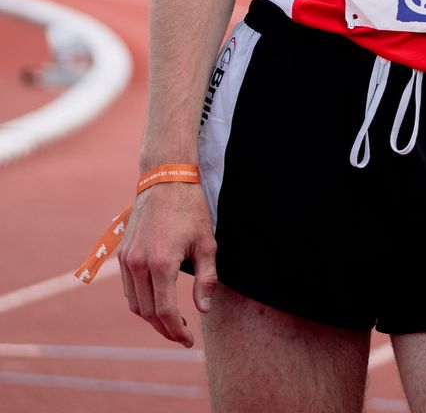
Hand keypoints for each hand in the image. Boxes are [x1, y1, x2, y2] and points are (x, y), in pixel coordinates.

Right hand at [117, 181, 217, 346]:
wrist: (165, 180)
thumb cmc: (191, 210)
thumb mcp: (207, 243)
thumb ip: (206, 279)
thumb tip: (203, 309)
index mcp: (162, 263)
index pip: (165, 311)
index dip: (177, 331)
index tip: (189, 341)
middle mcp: (138, 265)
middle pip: (147, 312)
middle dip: (164, 329)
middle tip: (182, 336)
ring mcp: (126, 260)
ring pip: (134, 304)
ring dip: (151, 318)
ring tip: (173, 322)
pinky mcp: (121, 256)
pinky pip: (128, 290)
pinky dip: (141, 303)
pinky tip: (158, 303)